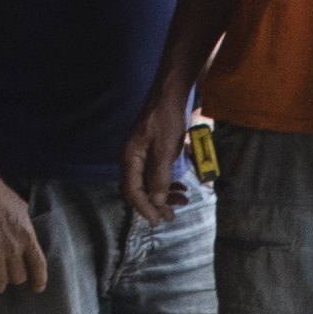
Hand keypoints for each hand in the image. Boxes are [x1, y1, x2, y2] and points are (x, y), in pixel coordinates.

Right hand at [0, 163, 49, 295]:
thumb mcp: (21, 209)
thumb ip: (26, 224)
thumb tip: (27, 231)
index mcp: (27, 236)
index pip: (38, 264)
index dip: (40, 279)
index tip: (37, 288)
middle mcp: (14, 247)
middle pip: (18, 277)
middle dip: (14, 280)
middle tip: (8, 277)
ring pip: (0, 282)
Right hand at [119, 98, 196, 221]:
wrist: (170, 93)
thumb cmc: (166, 118)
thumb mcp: (164, 151)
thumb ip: (159, 178)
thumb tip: (156, 202)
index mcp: (130, 158)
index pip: (132, 192)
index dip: (145, 208)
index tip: (158, 220)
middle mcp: (133, 158)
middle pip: (140, 190)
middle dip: (156, 204)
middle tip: (172, 216)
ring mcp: (142, 154)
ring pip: (150, 183)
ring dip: (165, 195)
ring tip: (182, 201)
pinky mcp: (152, 151)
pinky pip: (157, 173)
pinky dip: (168, 183)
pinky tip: (181, 187)